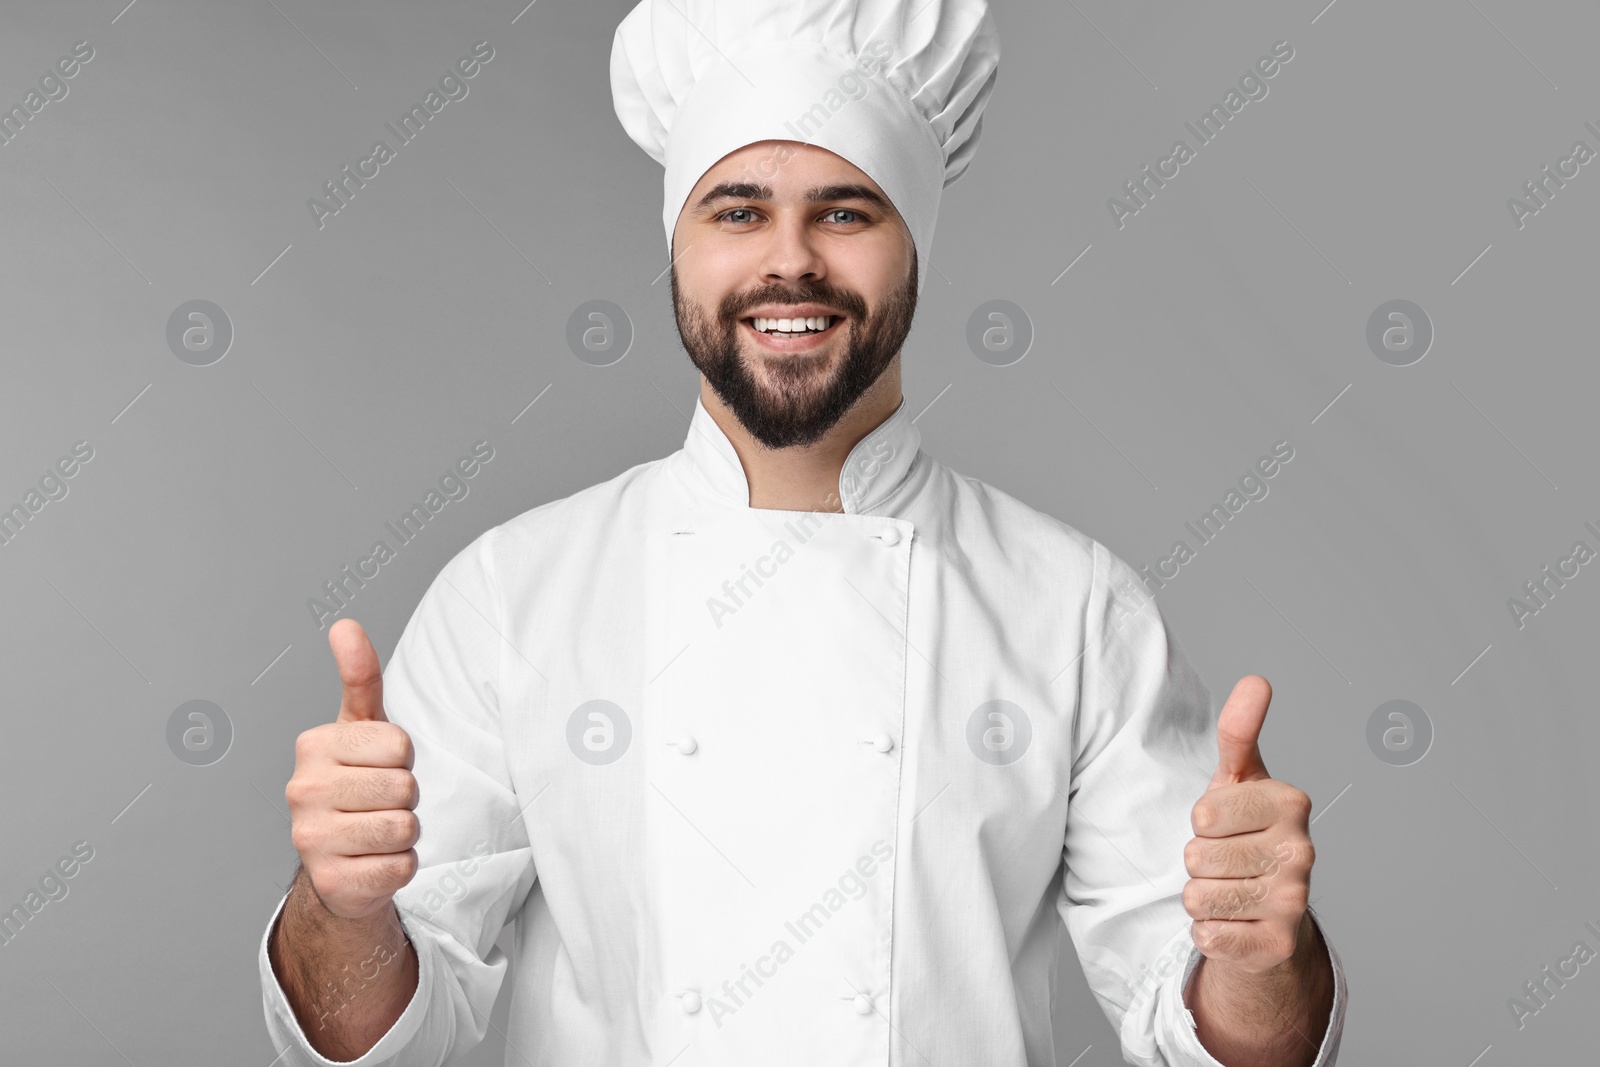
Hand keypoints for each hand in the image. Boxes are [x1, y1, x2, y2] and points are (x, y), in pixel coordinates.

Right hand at [285, 618, 420, 920]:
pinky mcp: (334, 882)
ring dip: (405, 833)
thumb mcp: (360, 728)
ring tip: (375, 832)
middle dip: (405, 798)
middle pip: (404, 787)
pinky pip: (402, 866)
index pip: (400, 744)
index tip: (378, 767)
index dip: (402, 759)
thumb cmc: (357, 784)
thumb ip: (359, 676)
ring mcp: (312, 840)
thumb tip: (345, 625)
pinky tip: (372, 862)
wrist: (338, 863)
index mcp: (312, 747)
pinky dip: (400, 866)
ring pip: (405, 828)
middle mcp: (301, 792)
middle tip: (379, 804)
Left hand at [1182, 675, 1314, 975]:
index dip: (1201, 823)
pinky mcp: (1278, 945)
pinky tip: (1234, 922)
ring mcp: (1295, 901)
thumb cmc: (1245, 836)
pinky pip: (1206, 934)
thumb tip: (1256, 680)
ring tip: (1229, 890)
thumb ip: (1240, 731)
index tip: (1225, 826)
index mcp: (1290, 803)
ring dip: (1201, 897)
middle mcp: (1302, 852)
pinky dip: (1208, 931)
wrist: (1270, 914)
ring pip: (1197, 896)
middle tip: (1227, 862)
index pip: (1203, 813)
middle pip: (1196, 856)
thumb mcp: (1238, 781)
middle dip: (1198, 862)